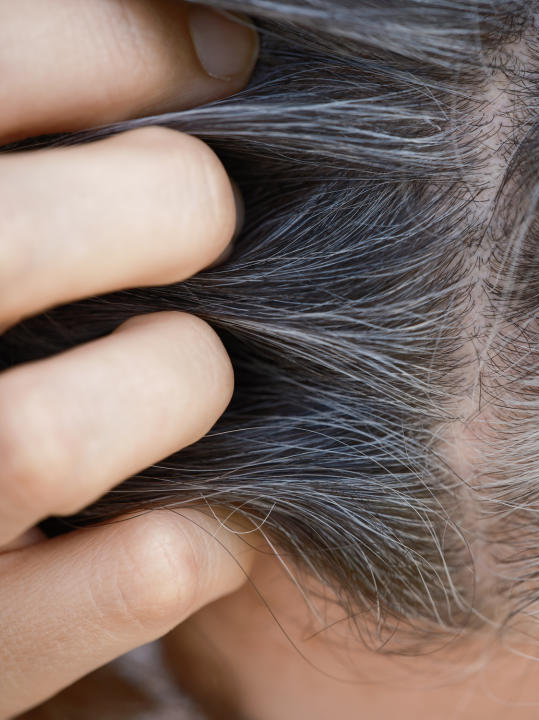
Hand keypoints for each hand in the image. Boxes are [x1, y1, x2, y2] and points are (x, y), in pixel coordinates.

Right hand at [0, 1, 258, 714]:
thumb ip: (24, 159)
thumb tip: (187, 31)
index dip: (112, 39)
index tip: (217, 46)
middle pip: (8, 249)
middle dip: (167, 202)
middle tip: (204, 209)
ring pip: (44, 442)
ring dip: (176, 380)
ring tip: (190, 366)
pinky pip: (134, 579)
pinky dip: (199, 540)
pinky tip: (212, 518)